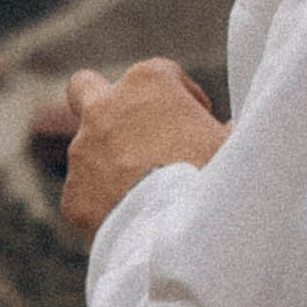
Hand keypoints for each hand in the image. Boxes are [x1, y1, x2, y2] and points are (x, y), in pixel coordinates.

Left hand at [60, 59, 226, 233]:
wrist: (178, 231)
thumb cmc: (214, 177)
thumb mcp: (232, 144)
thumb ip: (224, 131)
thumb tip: (229, 131)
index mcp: (148, 82)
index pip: (162, 74)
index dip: (182, 98)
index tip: (197, 122)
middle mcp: (105, 108)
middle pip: (86, 87)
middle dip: (105, 105)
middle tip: (133, 132)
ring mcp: (82, 151)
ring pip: (87, 149)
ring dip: (110, 163)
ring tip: (146, 193)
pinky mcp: (73, 194)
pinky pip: (88, 194)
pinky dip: (105, 203)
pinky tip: (133, 219)